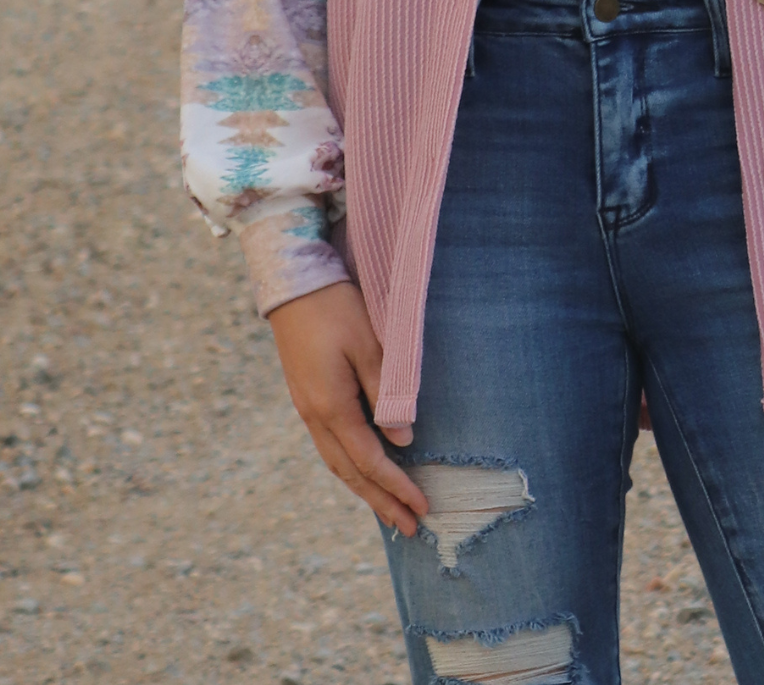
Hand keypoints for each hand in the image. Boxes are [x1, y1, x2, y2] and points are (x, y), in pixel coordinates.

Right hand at [267, 280, 428, 535]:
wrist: (292, 282)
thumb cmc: (336, 308)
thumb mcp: (369, 346)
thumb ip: (387, 394)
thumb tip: (404, 440)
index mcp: (331, 407)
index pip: (370, 461)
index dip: (397, 487)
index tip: (422, 507)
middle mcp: (315, 416)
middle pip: (351, 473)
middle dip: (381, 502)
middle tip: (409, 528)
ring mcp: (307, 408)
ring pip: (337, 463)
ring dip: (364, 490)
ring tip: (388, 511)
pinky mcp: (307, 397)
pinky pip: (331, 445)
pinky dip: (350, 467)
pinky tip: (362, 470)